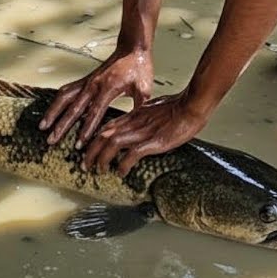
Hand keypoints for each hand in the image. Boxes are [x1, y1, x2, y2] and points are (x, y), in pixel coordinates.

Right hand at [40, 48, 153, 146]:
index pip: (94, 112)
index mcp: (108, 88)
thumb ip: (138, 107)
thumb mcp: (144, 88)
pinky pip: (66, 91)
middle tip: (51, 140)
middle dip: (62, 126)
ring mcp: (87, 81)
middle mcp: (93, 85)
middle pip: (73, 108)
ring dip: (52, 112)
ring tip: (42, 126)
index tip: (78, 145)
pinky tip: (50, 112)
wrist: (132, 48)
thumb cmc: (139, 68)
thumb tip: (136, 126)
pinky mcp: (85, 80)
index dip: (86, 129)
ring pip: (64, 98)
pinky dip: (56, 102)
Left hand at [82, 91, 210, 175]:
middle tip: (85, 166)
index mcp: (133, 115)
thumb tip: (137, 125)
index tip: (88, 151)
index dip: (94, 140)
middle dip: (90, 152)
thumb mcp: (153, 109)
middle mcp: (134, 123)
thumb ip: (142, 117)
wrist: (191, 105)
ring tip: (99, 170)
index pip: (107, 127)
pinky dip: (124, 164)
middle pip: (103, 135)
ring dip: (102, 159)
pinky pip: (132, 154)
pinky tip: (121, 172)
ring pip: (112, 144)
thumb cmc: (177, 107)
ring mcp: (143, 132)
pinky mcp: (154, 141)